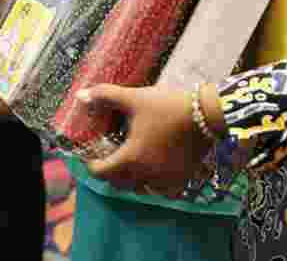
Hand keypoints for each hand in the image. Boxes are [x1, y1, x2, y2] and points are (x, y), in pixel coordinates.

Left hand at [82, 83, 212, 195]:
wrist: (206, 114)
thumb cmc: (167, 106)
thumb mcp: (134, 98)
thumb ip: (105, 96)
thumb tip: (80, 96)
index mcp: (131, 158)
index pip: (101, 172)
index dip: (92, 165)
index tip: (92, 157)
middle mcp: (146, 175)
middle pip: (118, 184)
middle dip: (110, 173)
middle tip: (110, 158)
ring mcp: (165, 180)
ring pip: (139, 190)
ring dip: (131, 181)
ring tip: (131, 164)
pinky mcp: (180, 180)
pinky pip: (160, 191)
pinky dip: (153, 184)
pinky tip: (153, 170)